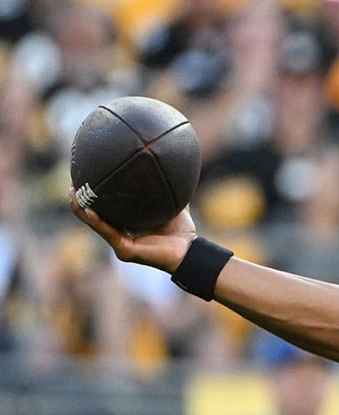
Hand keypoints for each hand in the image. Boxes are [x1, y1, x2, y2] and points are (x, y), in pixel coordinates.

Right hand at [69, 187, 196, 272]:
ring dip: (81, 210)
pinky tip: (89, 210)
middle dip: (80, 200)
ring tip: (73, 194)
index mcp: (127, 223)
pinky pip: (108, 233)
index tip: (85, 175)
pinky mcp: (125, 250)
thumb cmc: (182, 230)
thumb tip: (170, 162)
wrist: (190, 251)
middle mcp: (120, 233)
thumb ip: (168, 187)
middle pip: (93, 215)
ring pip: (95, 224)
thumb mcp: (173, 204)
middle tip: (72, 182)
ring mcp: (120, 243)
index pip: (104, 208)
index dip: (93, 194)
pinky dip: (96, 221)